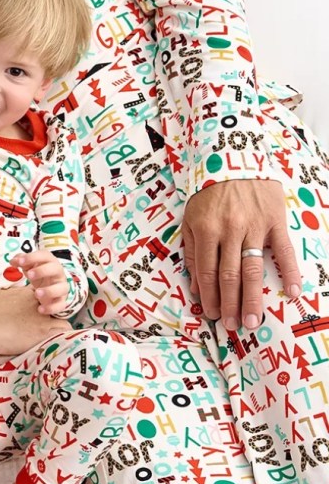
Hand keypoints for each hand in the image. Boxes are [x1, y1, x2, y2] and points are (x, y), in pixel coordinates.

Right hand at [0, 286, 70, 355]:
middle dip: (54, 321)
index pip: (46, 300)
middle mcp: (38, 304)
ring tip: (53, 342)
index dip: (45, 310)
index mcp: (27, 294)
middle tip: (47, 332)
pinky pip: (63, 332)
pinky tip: (55, 346)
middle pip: (58, 311)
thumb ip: (9, 299)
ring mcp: (41, 318)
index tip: (40, 319)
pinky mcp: (41, 332)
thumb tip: (7, 301)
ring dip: (59, 331)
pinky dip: (62, 339)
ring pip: (63, 323)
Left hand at [13, 250, 68, 314]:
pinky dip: (51, 308)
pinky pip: (60, 305)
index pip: (44, 255)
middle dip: (42, 271)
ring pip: (61, 288)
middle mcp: (58, 273)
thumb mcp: (31, 267)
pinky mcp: (62, 300)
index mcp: (50, 261)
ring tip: (36, 293)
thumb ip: (22, 262)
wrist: (53, 289)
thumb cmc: (39, 275)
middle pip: (55, 268)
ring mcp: (62, 287)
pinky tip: (40, 309)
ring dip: (49, 291)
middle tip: (29, 275)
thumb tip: (13, 261)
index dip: (32, 257)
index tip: (19, 262)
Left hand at [183, 179, 301, 330]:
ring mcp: (254, 226)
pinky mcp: (275, 220)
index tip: (212, 315)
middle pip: (230, 275)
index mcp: (205, 231)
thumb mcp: (190, 218)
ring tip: (252, 319)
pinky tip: (293, 292)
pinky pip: (284, 250)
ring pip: (254, 268)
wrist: (233, 157)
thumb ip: (192, 250)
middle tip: (232, 326)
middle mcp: (229, 231)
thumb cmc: (207, 193)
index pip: (207, 272)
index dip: (210, 296)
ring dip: (253, 297)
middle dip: (230, 303)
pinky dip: (290, 271)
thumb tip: (197, 286)